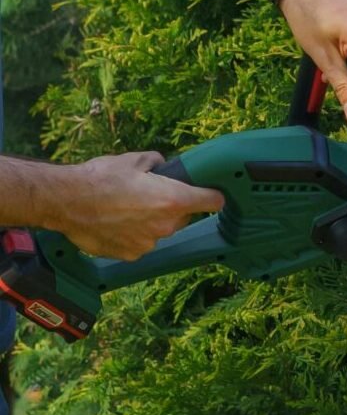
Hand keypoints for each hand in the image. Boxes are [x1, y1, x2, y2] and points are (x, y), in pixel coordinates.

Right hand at [53, 153, 224, 260]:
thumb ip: (158, 162)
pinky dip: (134, 235)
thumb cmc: (101, 178)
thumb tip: (163, 166)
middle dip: (174, 207)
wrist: (66, 201)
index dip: (213, 195)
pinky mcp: (130, 254)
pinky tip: (116, 222)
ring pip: (161, 231)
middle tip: (151, 195)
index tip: (212, 194)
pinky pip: (141, 243)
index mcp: (174, 199)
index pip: (213, 201)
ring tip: (127, 208)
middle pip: (184, 216)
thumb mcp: (135, 159)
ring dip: (152, 222)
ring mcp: (148, 243)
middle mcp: (166, 225)